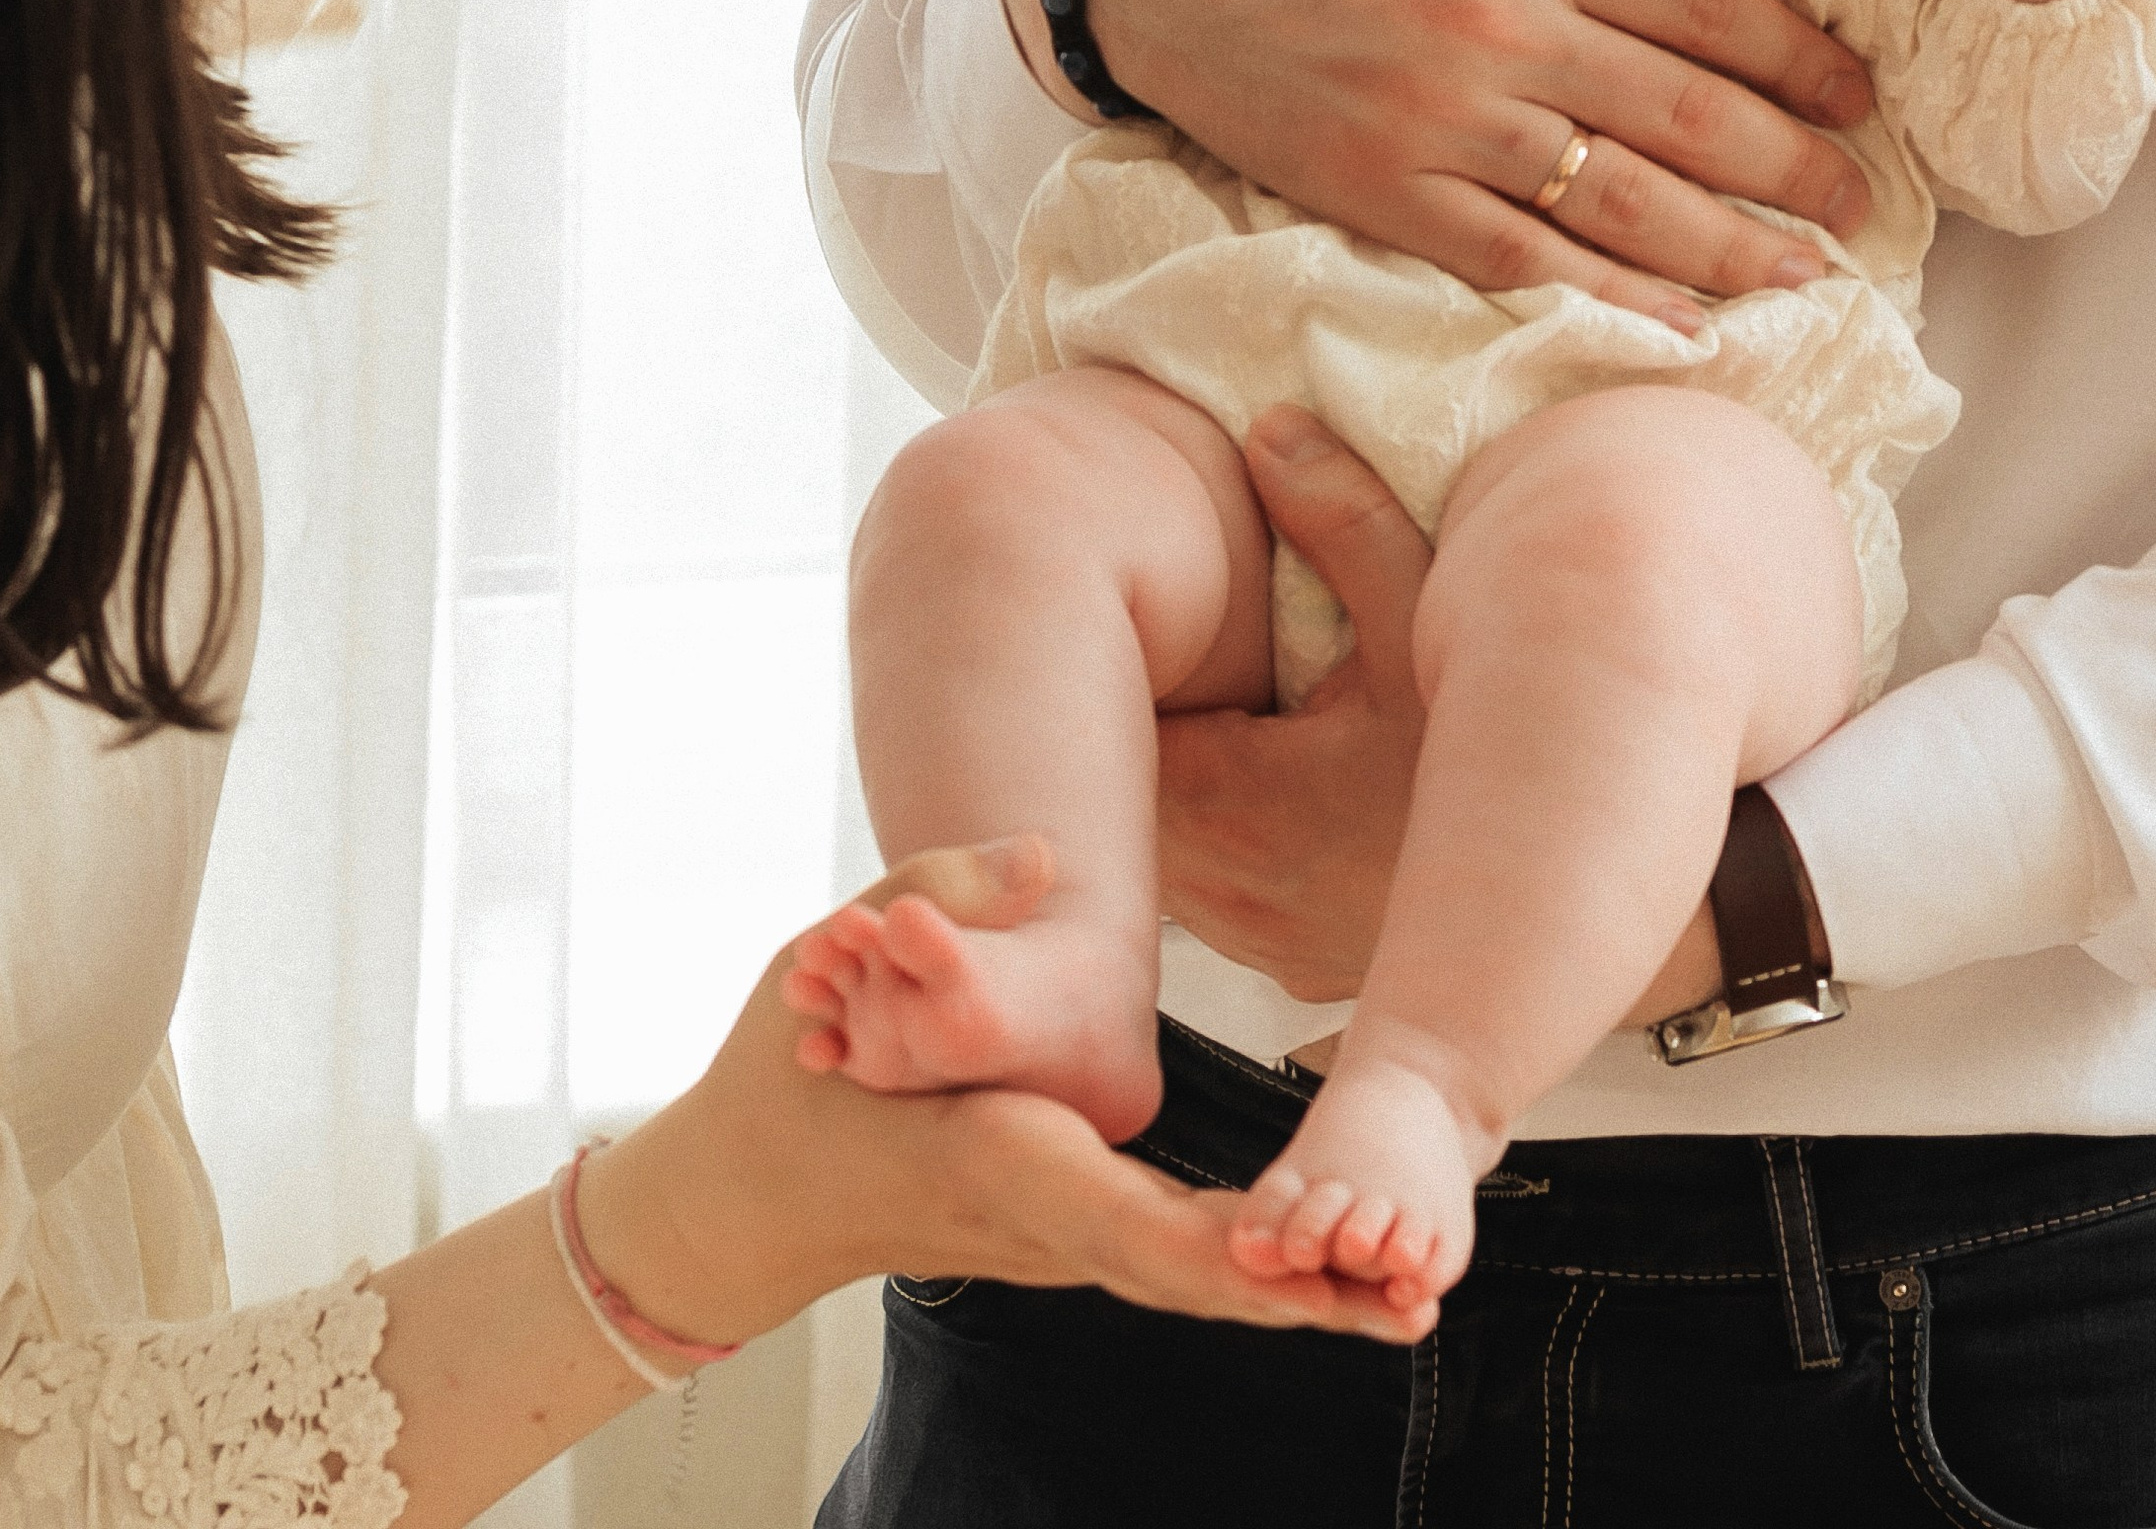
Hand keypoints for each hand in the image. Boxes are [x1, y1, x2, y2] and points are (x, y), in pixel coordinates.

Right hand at [585, 834, 1429, 1347]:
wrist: (745, 1196)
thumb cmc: (785, 1067)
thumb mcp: (834, 951)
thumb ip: (941, 893)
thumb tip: (1045, 851)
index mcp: (990, 1159)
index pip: (1113, 1218)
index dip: (1212, 1248)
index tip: (1293, 1268)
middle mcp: (1036, 1226)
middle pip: (1183, 1277)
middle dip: (1295, 1297)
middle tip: (1407, 1305)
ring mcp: (1051, 1249)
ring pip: (1188, 1286)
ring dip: (1296, 1299)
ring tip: (1411, 1302)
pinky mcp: (1063, 1241)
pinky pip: (1171, 1270)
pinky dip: (1252, 1282)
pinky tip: (1338, 1281)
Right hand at [1073, 0, 1873, 319]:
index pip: (1705, 5)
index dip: (1798, 57)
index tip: (1857, 94)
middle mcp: (1503, 31)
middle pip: (1688, 115)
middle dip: (1794, 168)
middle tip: (1863, 205)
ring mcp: (1444, 123)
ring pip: (1623, 203)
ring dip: (1732, 249)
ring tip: (1808, 276)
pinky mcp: (1386, 192)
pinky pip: (1521, 260)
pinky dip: (1609, 299)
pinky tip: (1680, 328)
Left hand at [1158, 416, 1724, 1024]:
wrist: (1586, 898)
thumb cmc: (1510, 758)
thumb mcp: (1429, 616)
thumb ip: (1343, 519)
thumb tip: (1268, 431)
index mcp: (1240, 808)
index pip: (1112, 736)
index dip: (1111, 671)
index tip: (1136, 613)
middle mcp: (1234, 896)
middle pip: (1129, 800)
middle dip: (1136, 724)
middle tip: (1160, 642)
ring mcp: (1266, 941)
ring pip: (1170, 856)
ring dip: (1178, 787)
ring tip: (1209, 701)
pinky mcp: (1296, 963)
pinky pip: (1222, 896)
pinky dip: (1224, 840)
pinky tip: (1262, 776)